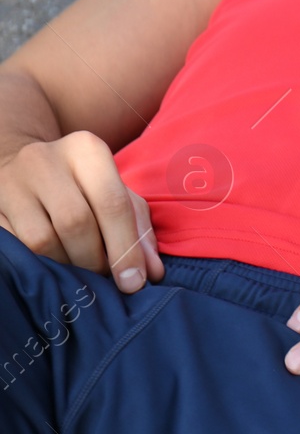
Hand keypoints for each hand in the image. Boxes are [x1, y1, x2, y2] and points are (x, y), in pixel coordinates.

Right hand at [0, 130, 163, 290]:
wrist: (19, 164)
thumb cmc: (80, 184)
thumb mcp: (114, 193)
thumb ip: (137, 228)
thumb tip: (151, 272)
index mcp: (87, 150)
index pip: (112, 203)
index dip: (126, 248)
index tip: (134, 282)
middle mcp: (46, 160)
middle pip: (76, 222)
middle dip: (95, 260)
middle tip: (104, 278)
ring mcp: (12, 183)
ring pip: (41, 240)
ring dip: (66, 266)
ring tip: (80, 272)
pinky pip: (16, 247)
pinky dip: (38, 264)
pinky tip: (53, 266)